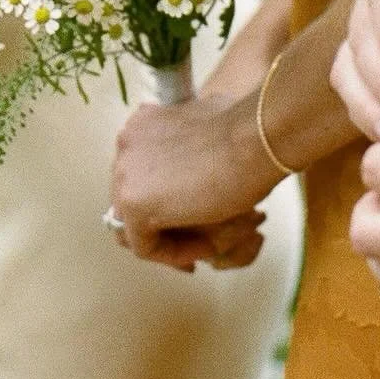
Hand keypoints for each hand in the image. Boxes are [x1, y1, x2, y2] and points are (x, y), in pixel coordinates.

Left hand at [110, 91, 277, 271]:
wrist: (255, 139)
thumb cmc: (247, 134)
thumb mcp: (207, 134)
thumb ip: (187, 150)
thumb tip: (188, 177)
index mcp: (141, 124)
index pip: (140, 174)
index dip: (166, 197)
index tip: (193, 211)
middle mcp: (125, 145)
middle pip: (132, 199)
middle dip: (163, 221)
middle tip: (196, 239)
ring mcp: (124, 174)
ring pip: (135, 225)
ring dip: (170, 240)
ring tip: (205, 248)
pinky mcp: (134, 204)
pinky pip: (144, 245)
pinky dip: (173, 254)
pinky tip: (205, 251)